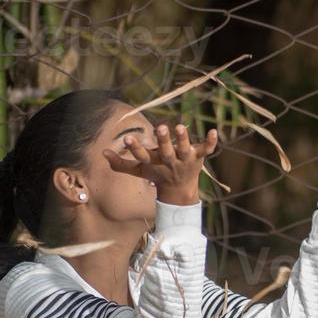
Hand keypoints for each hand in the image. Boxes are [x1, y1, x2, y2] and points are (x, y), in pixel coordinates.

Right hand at [102, 123, 218, 205]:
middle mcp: (170, 162)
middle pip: (166, 152)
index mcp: (155, 163)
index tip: (127, 138)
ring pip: (186, 149)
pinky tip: (214, 131)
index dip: (135, 148)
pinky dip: (211, 142)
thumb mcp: (140, 170)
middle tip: (161, 127)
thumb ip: (121, 163)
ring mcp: (185, 160)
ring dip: (183, 139)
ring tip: (180, 126)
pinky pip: (207, 150)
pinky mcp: (199, 157)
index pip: (143, 156)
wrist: (180, 191)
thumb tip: (102, 153)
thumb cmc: (157, 175)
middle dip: (164, 140)